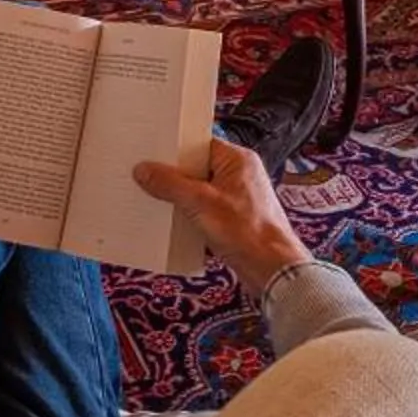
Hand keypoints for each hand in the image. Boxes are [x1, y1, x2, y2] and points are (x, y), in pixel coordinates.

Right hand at [133, 139, 309, 295]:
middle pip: (197, 169)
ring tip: (152, 202)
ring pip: (199, 193)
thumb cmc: (247, 232)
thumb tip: (144, 170)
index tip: (149, 154)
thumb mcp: (201, 203)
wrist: (273, 271)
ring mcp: (238, 199)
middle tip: (144, 179)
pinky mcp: (235, 221)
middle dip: (172, 178)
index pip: (199, 145)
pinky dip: (190, 218)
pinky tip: (170, 225)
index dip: (174, 150)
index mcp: (238, 160)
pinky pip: (205, 212)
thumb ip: (170, 184)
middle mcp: (240, 176)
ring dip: (180, 201)